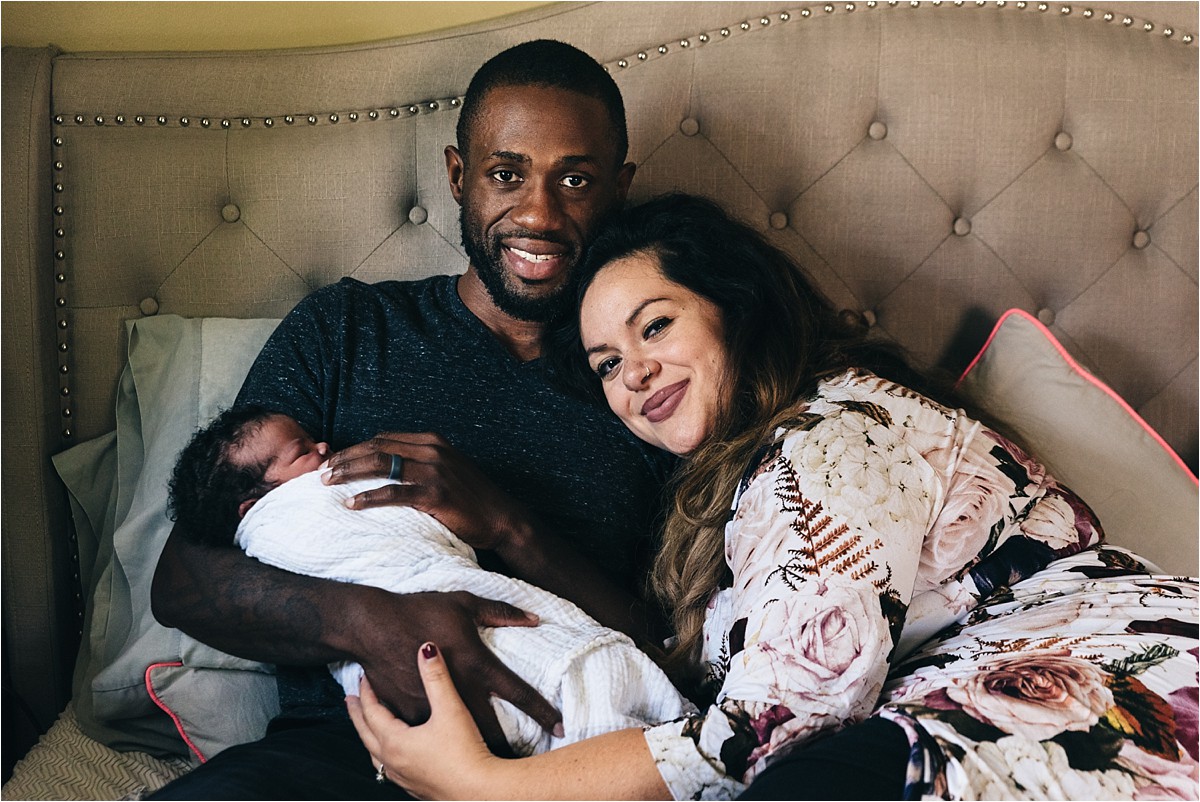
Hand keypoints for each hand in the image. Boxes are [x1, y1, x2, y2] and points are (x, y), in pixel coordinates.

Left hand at [323, 432, 530, 551]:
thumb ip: (419, 462)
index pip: (382, 438)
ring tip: (328, 483)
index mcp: (431, 441)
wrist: (502, 518)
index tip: (334, 460)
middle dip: (345, 458)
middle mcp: (432, 450)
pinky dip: (369, 497)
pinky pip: (394, 493)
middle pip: (376, 447)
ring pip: (380, 465)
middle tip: (321, 472)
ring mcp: (434, 470)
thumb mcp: (446, 469)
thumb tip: (384, 467)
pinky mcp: (436, 494)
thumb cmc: (471, 498)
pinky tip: (352, 504)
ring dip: (349, 473)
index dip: (354, 448)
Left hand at [348, 645, 498, 799]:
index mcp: (395, 742)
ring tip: (366, 727)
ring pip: (374, 755)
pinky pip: (388, 769)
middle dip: (357, 714)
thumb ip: (436, 677)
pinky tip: (393, 755)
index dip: (366, 692)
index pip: (372, 712)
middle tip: (350, 700)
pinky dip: (383, 755)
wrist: (480, 792)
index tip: (362, 676)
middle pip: (365, 734)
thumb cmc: (464, 752)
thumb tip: (426, 649)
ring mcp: (402, 778)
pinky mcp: (415, 788)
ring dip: (368, 736)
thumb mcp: (450, 709)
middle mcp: (393, 762)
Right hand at [352, 589, 560, 755]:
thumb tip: (534, 618)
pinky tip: (448, 749)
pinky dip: (440, 740)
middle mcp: (460, 689)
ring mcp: (433, 706)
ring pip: (461, 738)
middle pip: (494, 728)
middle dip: (511, 745)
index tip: (559, 726)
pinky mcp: (409, 714)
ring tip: (491, 762)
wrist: (371, 625)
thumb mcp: (464, 604)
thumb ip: (501, 612)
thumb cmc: (419, 609)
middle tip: (526, 757)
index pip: (519, 693)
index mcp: (477, 664)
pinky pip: (429, 733)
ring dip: (477, 748)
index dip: (542, 711)